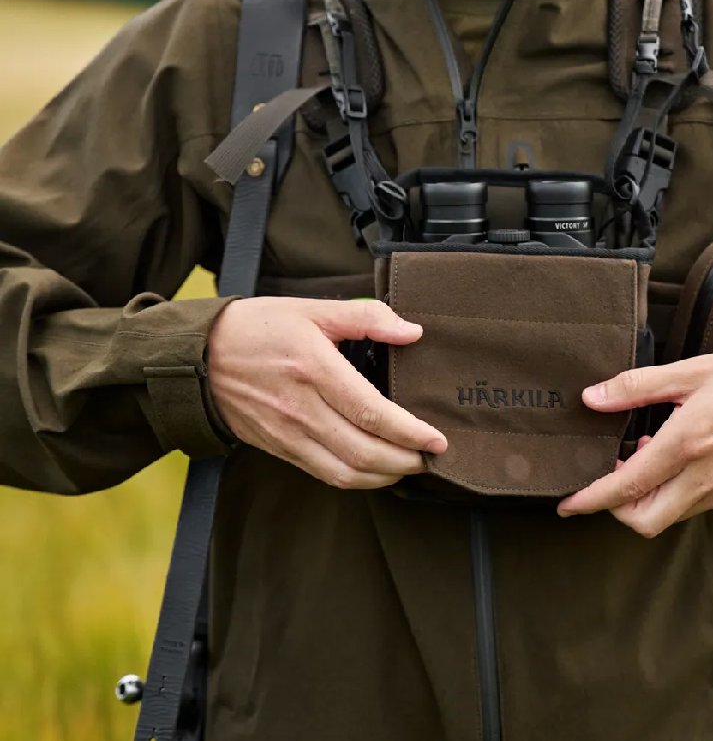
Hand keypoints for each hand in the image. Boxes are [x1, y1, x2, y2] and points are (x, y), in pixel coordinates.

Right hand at [206, 297, 447, 489]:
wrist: (199, 358)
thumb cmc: (259, 327)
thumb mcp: (312, 309)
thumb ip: (366, 317)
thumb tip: (411, 332)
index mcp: (314, 369)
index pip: (371, 412)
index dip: (410, 432)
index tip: (437, 438)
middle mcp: (302, 409)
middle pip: (363, 452)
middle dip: (405, 461)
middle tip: (432, 457)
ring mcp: (288, 434)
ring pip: (345, 472)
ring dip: (384, 477)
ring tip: (410, 465)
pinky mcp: (279, 448)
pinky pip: (324, 473)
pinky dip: (356, 478)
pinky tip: (376, 469)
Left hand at [556, 345, 712, 536]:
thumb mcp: (692, 370)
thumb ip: (637, 387)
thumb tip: (591, 398)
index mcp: (688, 443)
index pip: (627, 485)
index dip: (591, 499)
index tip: (566, 504)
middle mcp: (706, 477)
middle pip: (644, 519)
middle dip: (615, 507)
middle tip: (605, 474)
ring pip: (669, 515)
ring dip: (645, 497)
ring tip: (641, 452)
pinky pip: (693, 506)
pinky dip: (672, 492)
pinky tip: (673, 455)